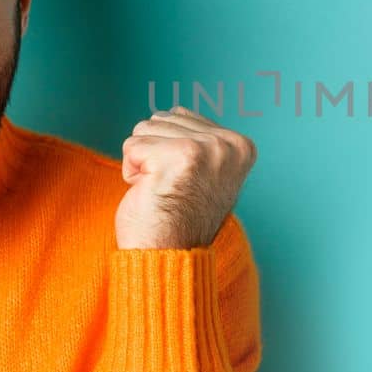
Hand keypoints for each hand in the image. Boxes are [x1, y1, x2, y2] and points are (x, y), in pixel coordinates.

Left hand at [117, 106, 256, 249]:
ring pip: (144, 128)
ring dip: (143, 162)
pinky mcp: (177, 157)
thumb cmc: (178, 218)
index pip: (180, 115)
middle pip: (161, 118)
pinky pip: (131, 146)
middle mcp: (227, 144)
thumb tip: (173, 113)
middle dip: (154, 153)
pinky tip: (151, 193)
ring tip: (161, 190)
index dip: (169, 149)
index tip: (185, 182)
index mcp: (240, 145)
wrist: (170, 259)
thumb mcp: (204, 172)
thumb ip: (198, 140)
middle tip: (171, 188)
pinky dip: (132, 172)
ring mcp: (205, 149)